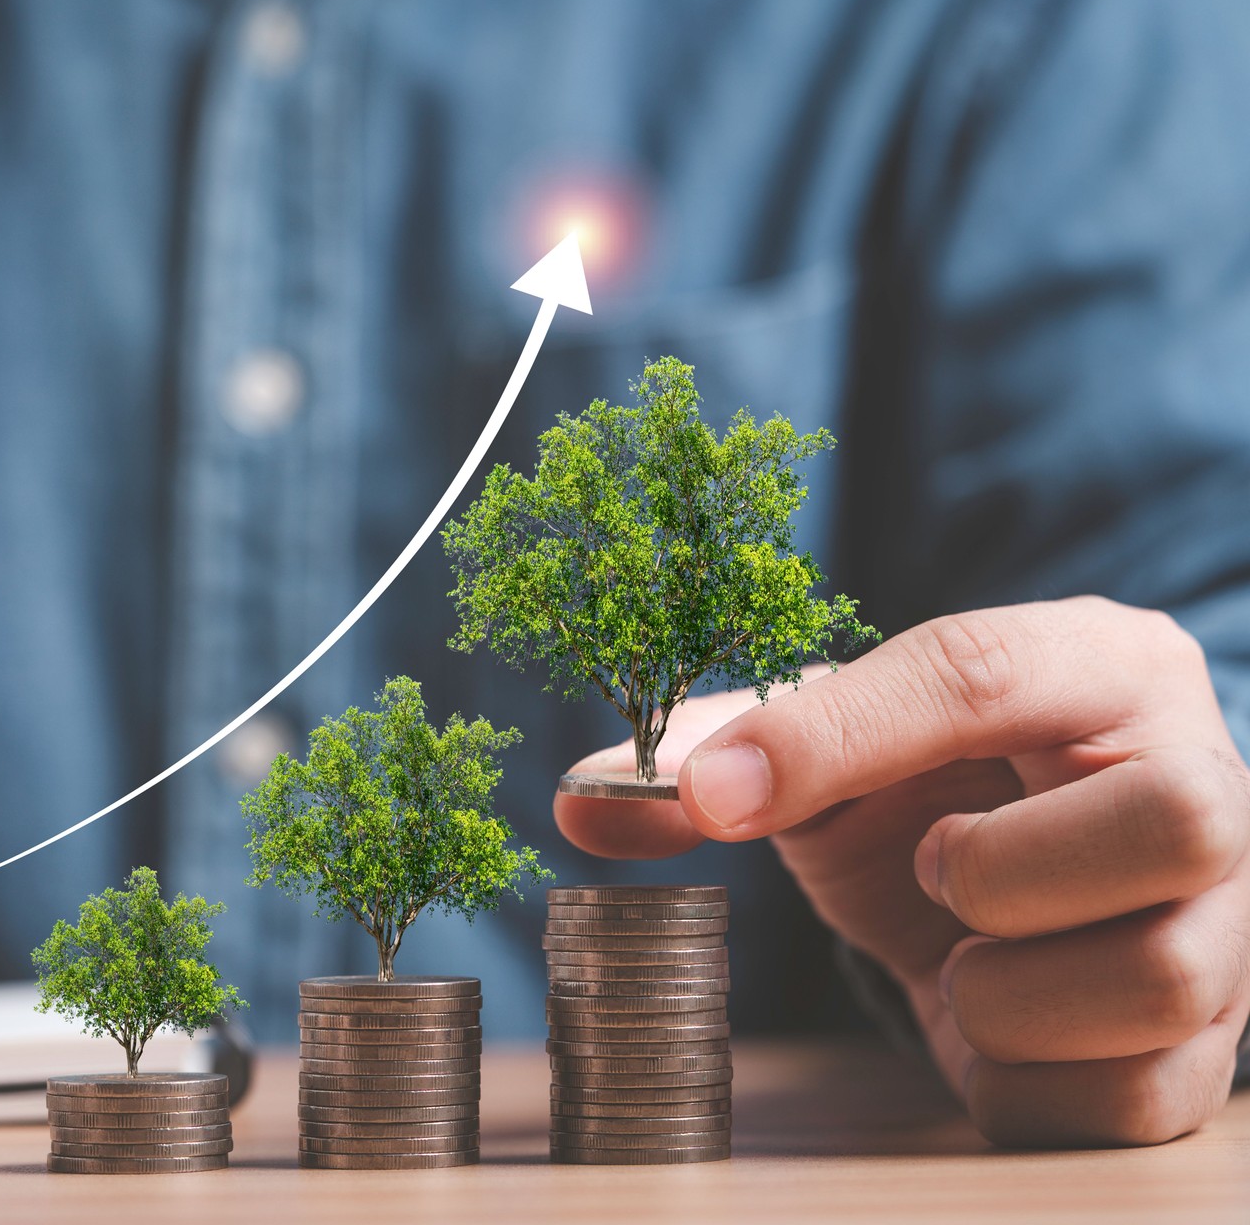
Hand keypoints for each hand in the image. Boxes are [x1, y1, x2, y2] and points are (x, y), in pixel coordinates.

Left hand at [556, 596, 1249, 1146]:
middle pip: (1173, 818)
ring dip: (998, 985)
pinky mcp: (1208, 1058)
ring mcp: (1230, 931)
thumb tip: (581, 799)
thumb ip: (714, 757)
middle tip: (933, 870)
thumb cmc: (927, 799)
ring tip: (961, 951)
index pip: (983, 670)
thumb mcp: (827, 757)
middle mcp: (1210, 784)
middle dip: (1000, 867)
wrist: (1022, 902)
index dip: (833, 734)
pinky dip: (1016, 1076)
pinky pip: (1126, 1098)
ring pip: (1156, 975)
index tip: (713, 792)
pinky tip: (989, 1022)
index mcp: (1102, 669)